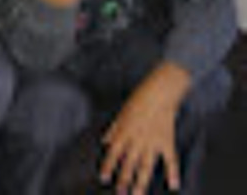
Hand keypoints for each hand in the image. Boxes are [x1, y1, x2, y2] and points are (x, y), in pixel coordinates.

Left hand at [100, 63, 191, 194]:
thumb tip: (105, 141)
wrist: (160, 92)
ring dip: (141, 182)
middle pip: (129, 163)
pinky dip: (173, 173)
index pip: (113, 152)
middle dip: (123, 180)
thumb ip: (114, 129)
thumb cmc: (139, 99)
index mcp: (124, 131)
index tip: (104, 178)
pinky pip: (170, 160)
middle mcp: (137, 139)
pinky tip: (173, 185)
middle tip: (120, 193)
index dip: (108, 166)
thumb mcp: (122, 112)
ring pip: (146, 166)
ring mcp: (153, 142)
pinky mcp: (167, 141)